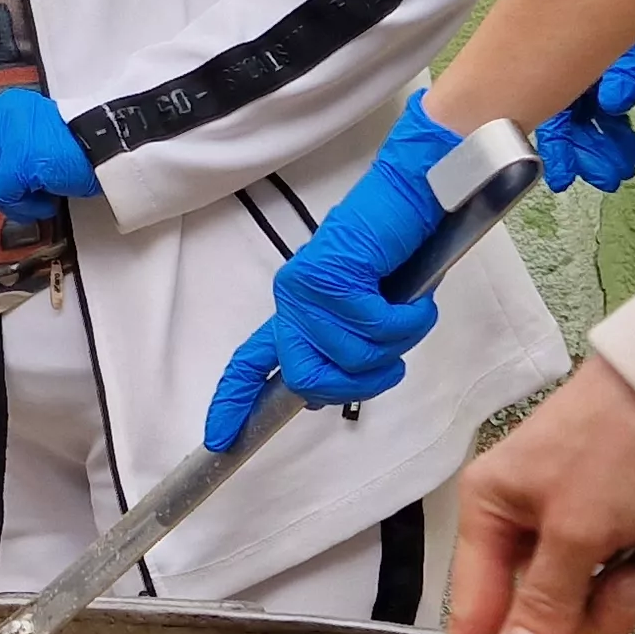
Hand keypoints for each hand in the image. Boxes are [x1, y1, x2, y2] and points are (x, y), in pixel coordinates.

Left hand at [0, 87, 97, 219]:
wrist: (108, 144)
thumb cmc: (75, 147)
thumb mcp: (31, 138)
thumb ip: (4, 150)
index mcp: (2, 108)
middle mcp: (0, 117)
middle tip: (23, 198)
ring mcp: (9, 137)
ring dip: (16, 201)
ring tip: (41, 198)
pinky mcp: (20, 160)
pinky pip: (9, 196)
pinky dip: (27, 206)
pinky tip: (47, 201)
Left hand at [204, 93, 456, 450]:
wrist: (414, 195)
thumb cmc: (398, 254)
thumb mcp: (369, 313)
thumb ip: (345, 348)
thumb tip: (334, 389)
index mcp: (295, 310)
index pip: (252, 361)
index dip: (234, 401)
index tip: (220, 437)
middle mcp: (292, 299)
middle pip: (309, 380)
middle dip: (357, 383)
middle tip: (389, 359)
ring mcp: (308, 287)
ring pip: (350, 358)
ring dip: (393, 347)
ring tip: (406, 314)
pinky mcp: (334, 274)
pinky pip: (376, 328)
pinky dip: (407, 322)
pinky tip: (415, 301)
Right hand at [424, 355, 634, 633]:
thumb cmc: (615, 442)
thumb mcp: (576, 529)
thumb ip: (545, 602)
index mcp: (495, 512)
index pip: (472, 611)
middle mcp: (536, 520)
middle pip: (565, 611)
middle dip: (611, 590)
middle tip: (628, 561)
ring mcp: (593, 519)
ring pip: (627, 589)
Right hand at [534, 6, 634, 193]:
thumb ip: (629, 67)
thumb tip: (613, 105)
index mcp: (566, 50)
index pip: (553, 106)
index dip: (558, 144)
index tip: (564, 177)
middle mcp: (576, 61)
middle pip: (571, 117)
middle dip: (588, 150)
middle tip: (612, 178)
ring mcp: (598, 66)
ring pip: (593, 117)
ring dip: (607, 144)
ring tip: (629, 166)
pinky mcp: (621, 69)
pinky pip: (614, 108)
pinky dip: (623, 131)